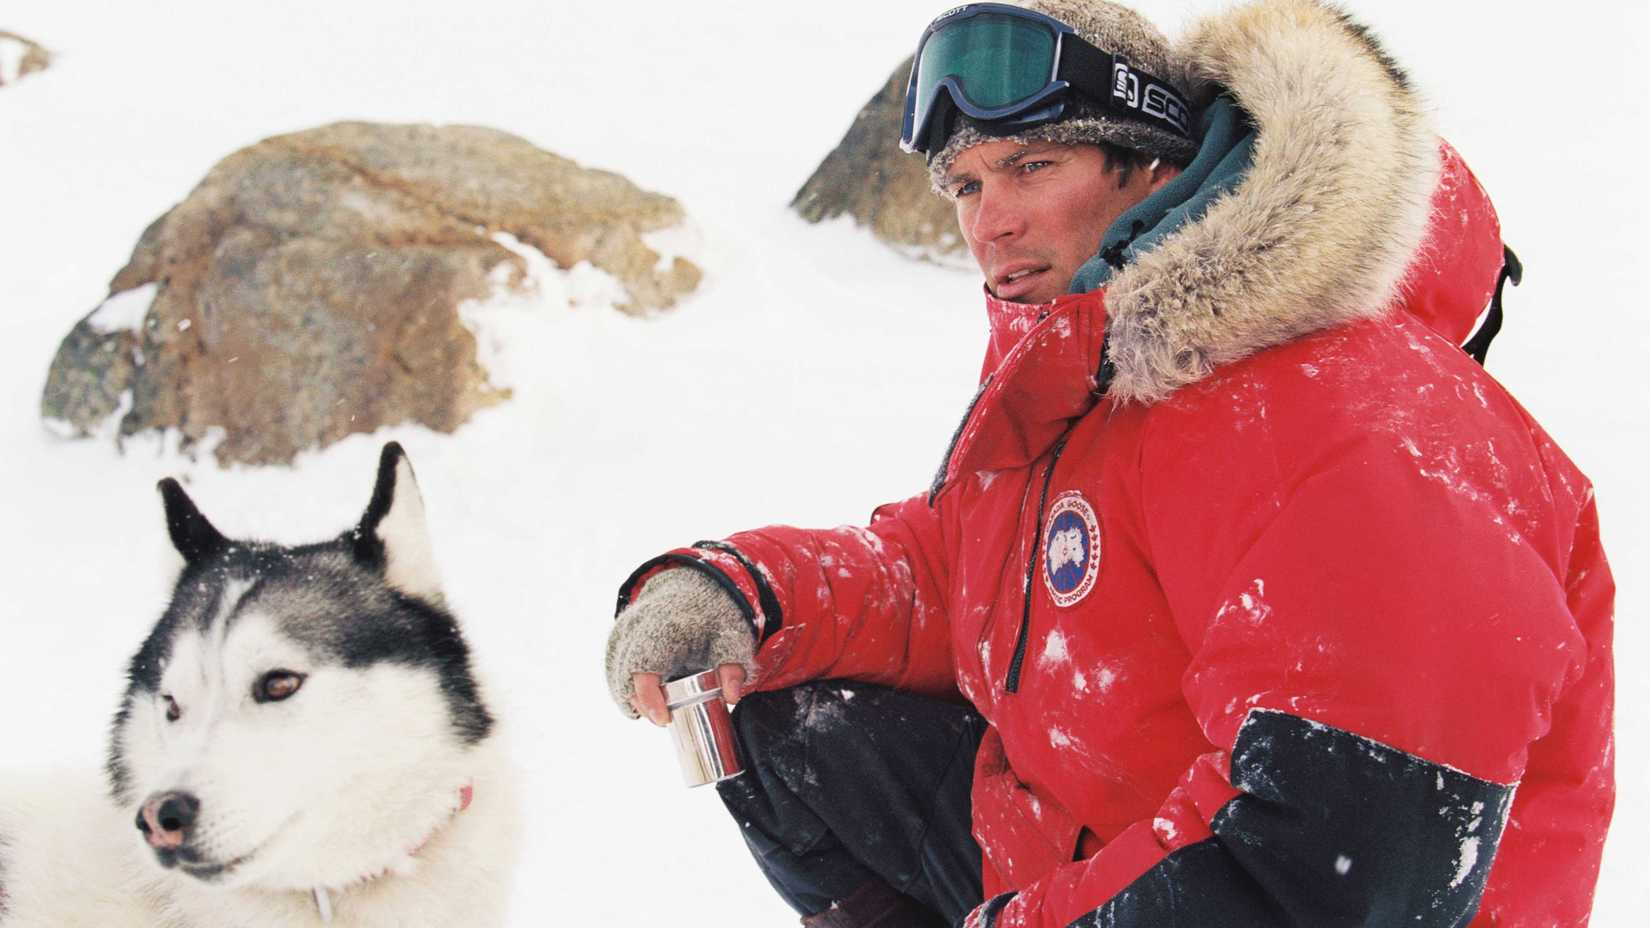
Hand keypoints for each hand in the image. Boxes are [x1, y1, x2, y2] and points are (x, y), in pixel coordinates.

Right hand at [604, 567, 754, 721]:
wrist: (693, 587)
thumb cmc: (713, 616)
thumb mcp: (732, 639)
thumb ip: (734, 668)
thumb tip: (732, 697)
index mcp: (666, 626)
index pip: (646, 666)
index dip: (649, 697)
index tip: (663, 719)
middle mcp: (638, 626)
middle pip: (625, 673)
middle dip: (640, 702)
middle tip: (662, 718)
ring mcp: (625, 629)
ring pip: (615, 671)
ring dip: (629, 696)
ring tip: (652, 710)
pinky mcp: (619, 635)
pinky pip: (613, 665)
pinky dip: (622, 686)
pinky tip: (637, 701)